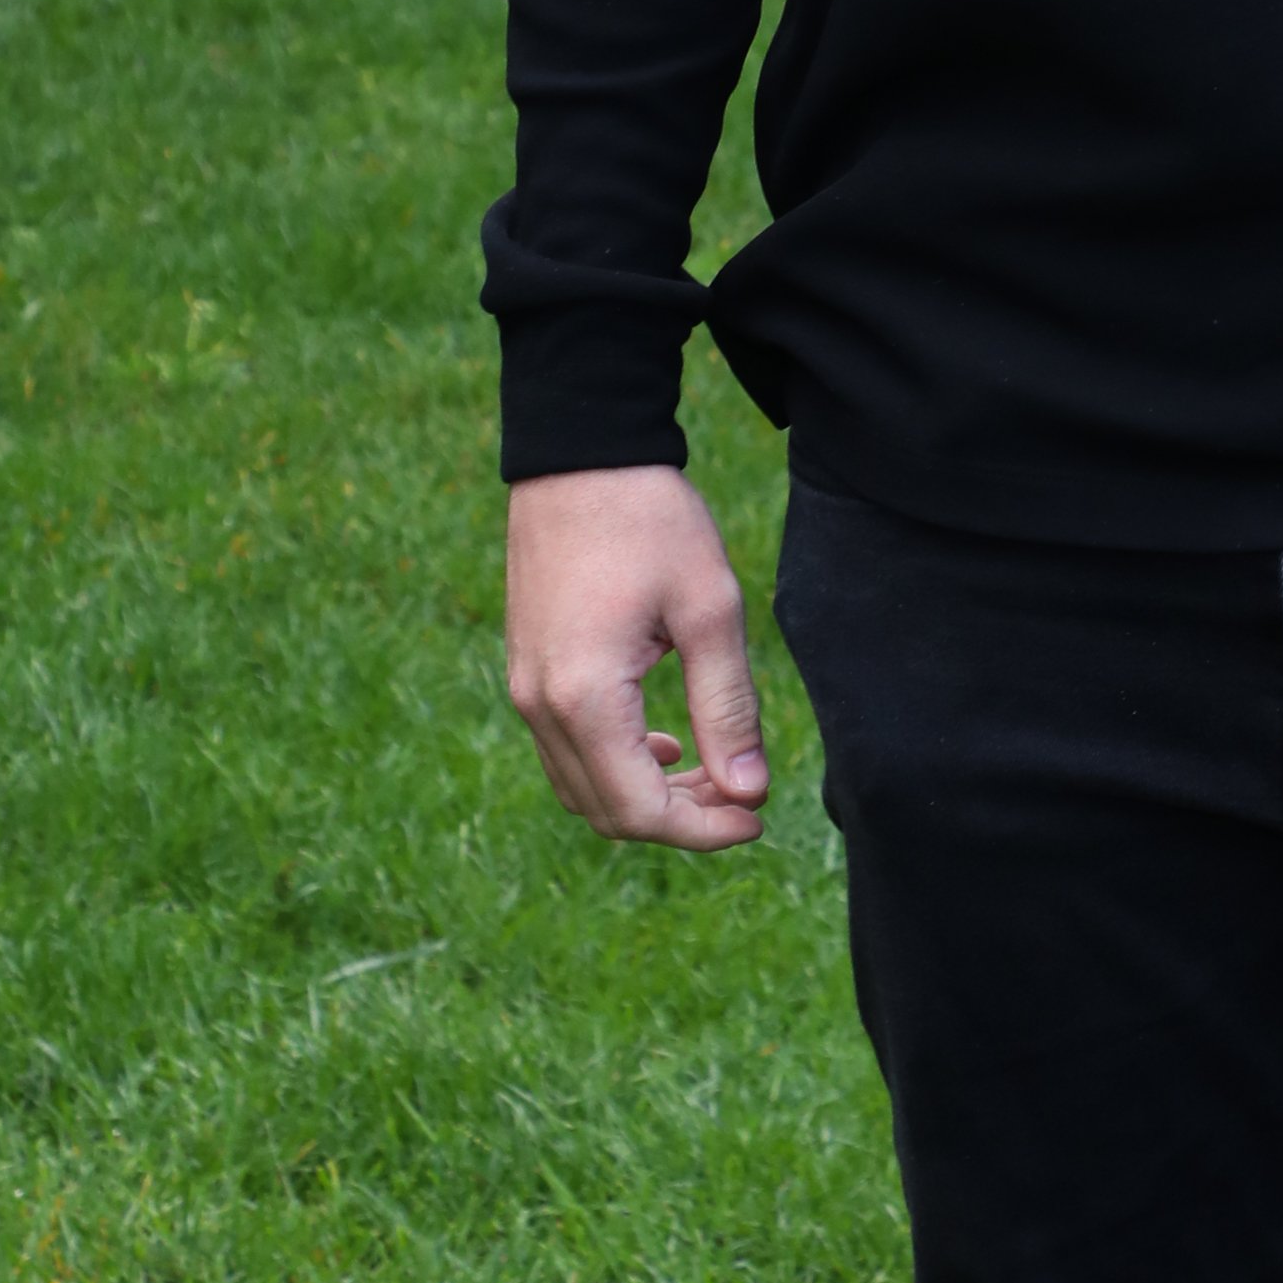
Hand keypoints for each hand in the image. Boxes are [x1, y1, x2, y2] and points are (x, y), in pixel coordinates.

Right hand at [505, 462, 770, 848]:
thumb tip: (750, 792)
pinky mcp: (526, 668)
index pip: (640, 811)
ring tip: (713, 769)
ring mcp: (524, 689)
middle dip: (681, 818)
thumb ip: (728, 706)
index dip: (703, 831)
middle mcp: (540, 706)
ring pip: (582, 787)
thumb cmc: (651, 519)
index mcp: (585, 698)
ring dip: (647, 794)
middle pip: (607, 812)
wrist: (582, 451)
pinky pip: (565, 750)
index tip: (758, 817)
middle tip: (745, 794)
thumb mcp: (709, 607)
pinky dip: (616, 763)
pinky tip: (664, 739)